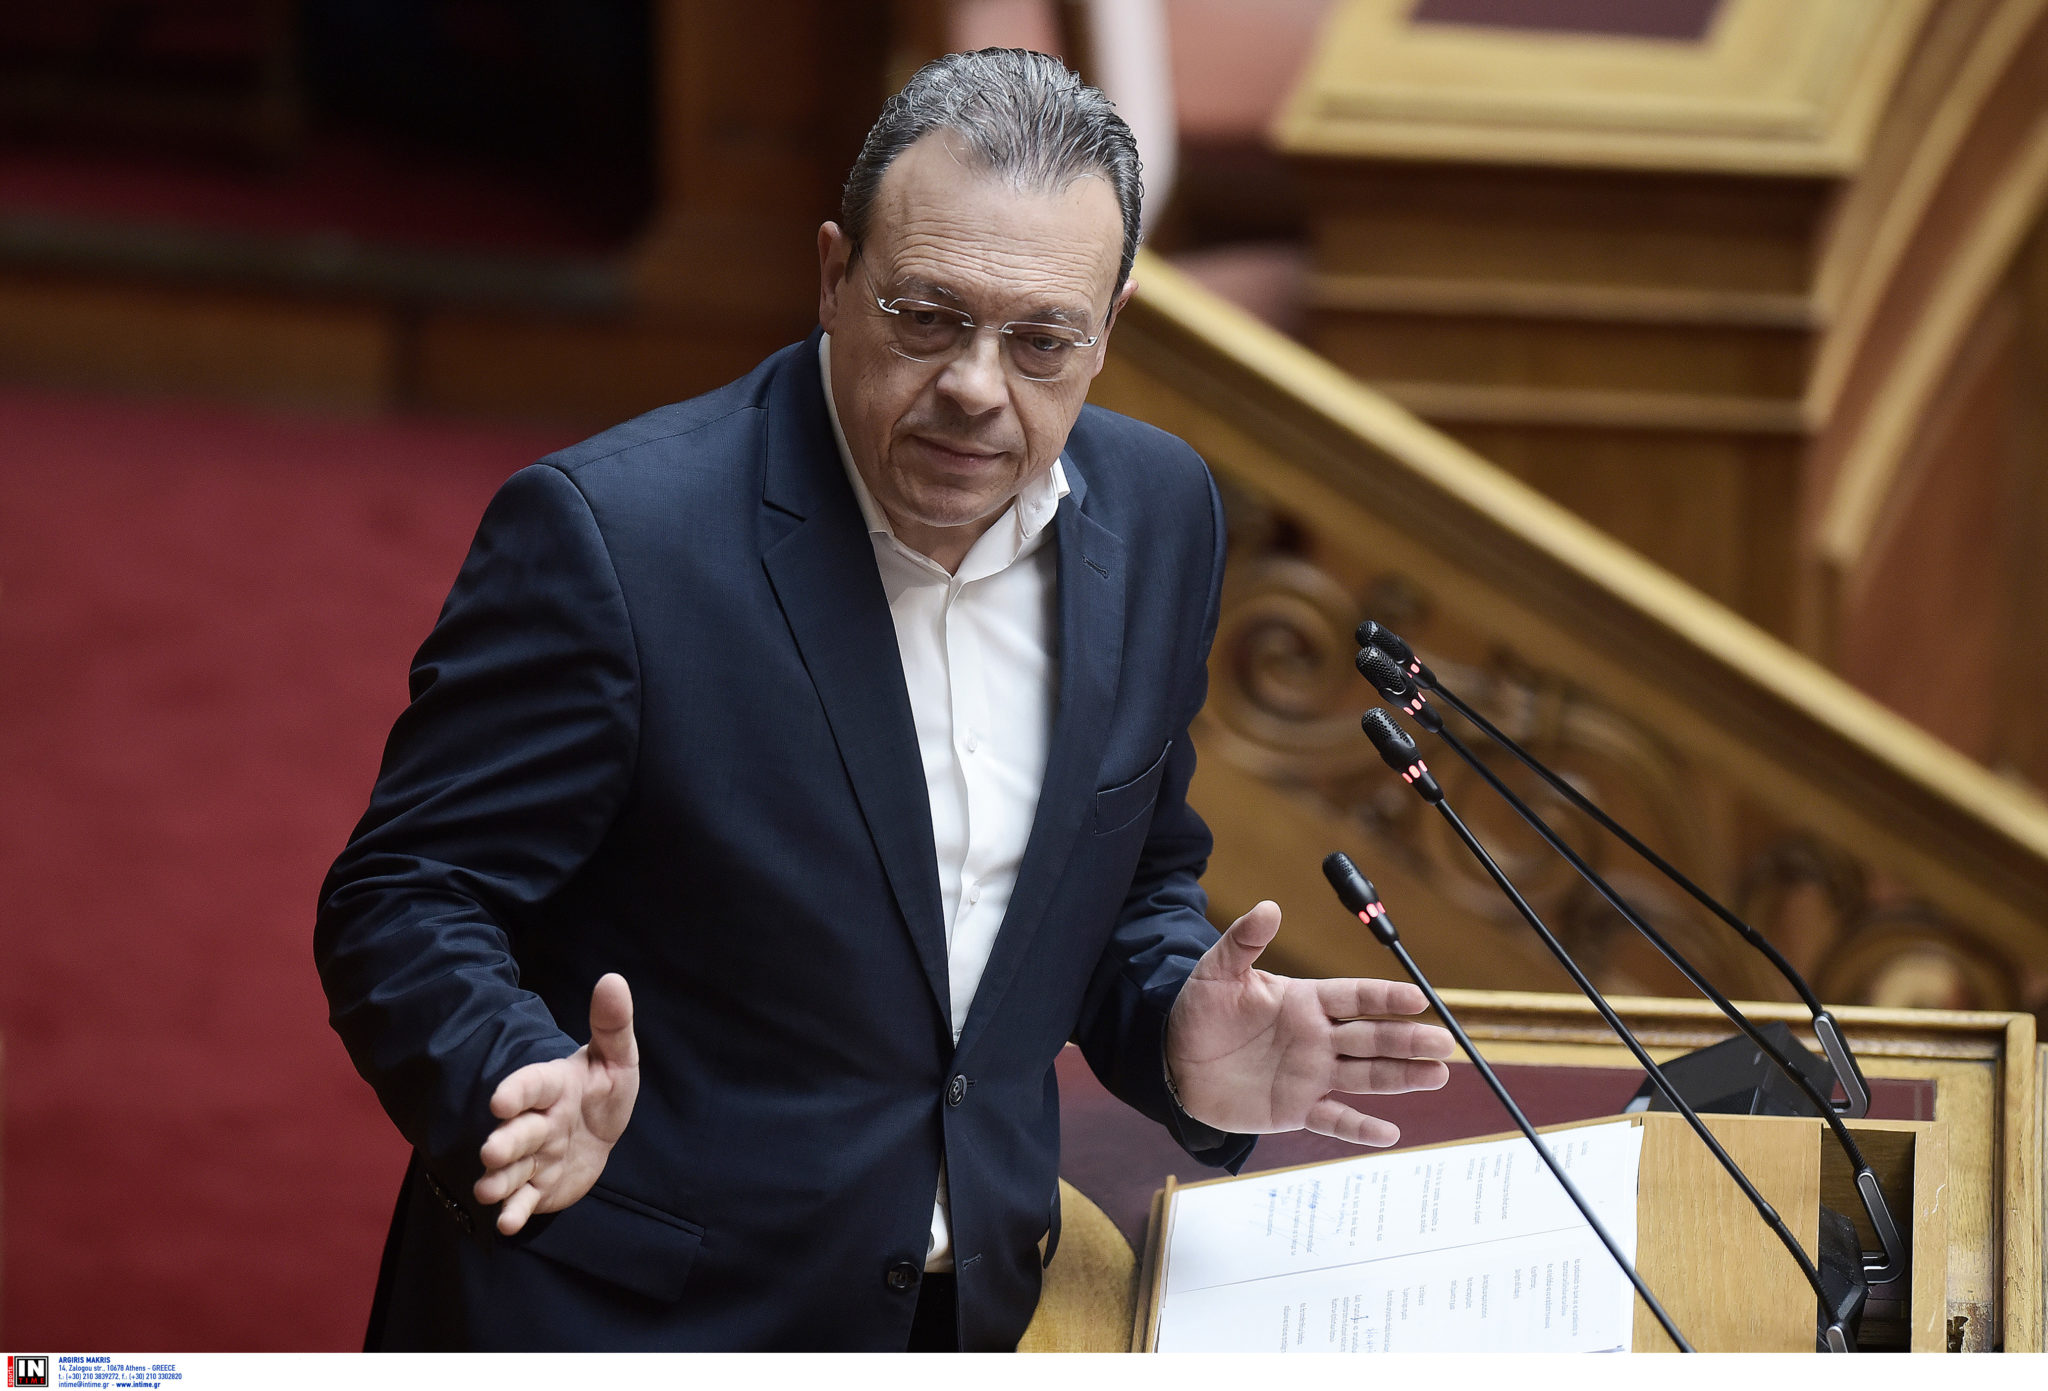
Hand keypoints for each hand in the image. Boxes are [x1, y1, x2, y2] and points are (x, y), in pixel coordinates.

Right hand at [474, 973, 640, 1234]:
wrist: (599, 1132)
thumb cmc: (603, 1089)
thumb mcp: (616, 1057)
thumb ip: (612, 1023)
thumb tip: (613, 979)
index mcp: (553, 1087)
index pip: (532, 1085)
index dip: (517, 1090)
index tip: (500, 1099)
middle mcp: (538, 1122)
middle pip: (519, 1132)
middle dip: (505, 1141)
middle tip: (492, 1151)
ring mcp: (535, 1157)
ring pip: (513, 1169)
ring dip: (499, 1179)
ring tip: (488, 1189)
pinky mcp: (538, 1188)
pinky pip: (524, 1199)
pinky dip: (514, 1211)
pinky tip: (507, 1221)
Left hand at [1165, 901, 1453, 1144]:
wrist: (1174, 1063)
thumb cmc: (1199, 1012)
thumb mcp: (1217, 972)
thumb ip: (1243, 942)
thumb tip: (1269, 906)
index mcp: (1305, 1002)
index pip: (1355, 997)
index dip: (1386, 997)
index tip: (1418, 997)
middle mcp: (1318, 1038)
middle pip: (1372, 1038)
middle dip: (1408, 1040)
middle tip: (1444, 1043)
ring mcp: (1311, 1075)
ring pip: (1365, 1077)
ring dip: (1401, 1078)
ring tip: (1437, 1075)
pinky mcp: (1297, 1110)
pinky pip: (1335, 1120)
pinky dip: (1360, 1128)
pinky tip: (1390, 1133)